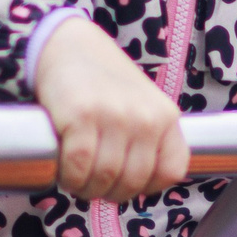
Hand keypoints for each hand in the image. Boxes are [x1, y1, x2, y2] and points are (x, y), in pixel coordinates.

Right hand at [33, 16, 188, 201]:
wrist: (67, 43)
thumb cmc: (103, 81)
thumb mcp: (142, 105)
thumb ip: (149, 139)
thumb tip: (139, 186)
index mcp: (166, 116)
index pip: (172, 171)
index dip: (147, 187)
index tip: (127, 183)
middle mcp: (145, 117)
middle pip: (133, 182)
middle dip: (110, 192)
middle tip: (93, 184)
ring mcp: (114, 116)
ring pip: (105, 178)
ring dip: (86, 188)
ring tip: (77, 178)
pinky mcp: (81, 116)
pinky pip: (79, 167)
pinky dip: (69, 176)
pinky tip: (65, 169)